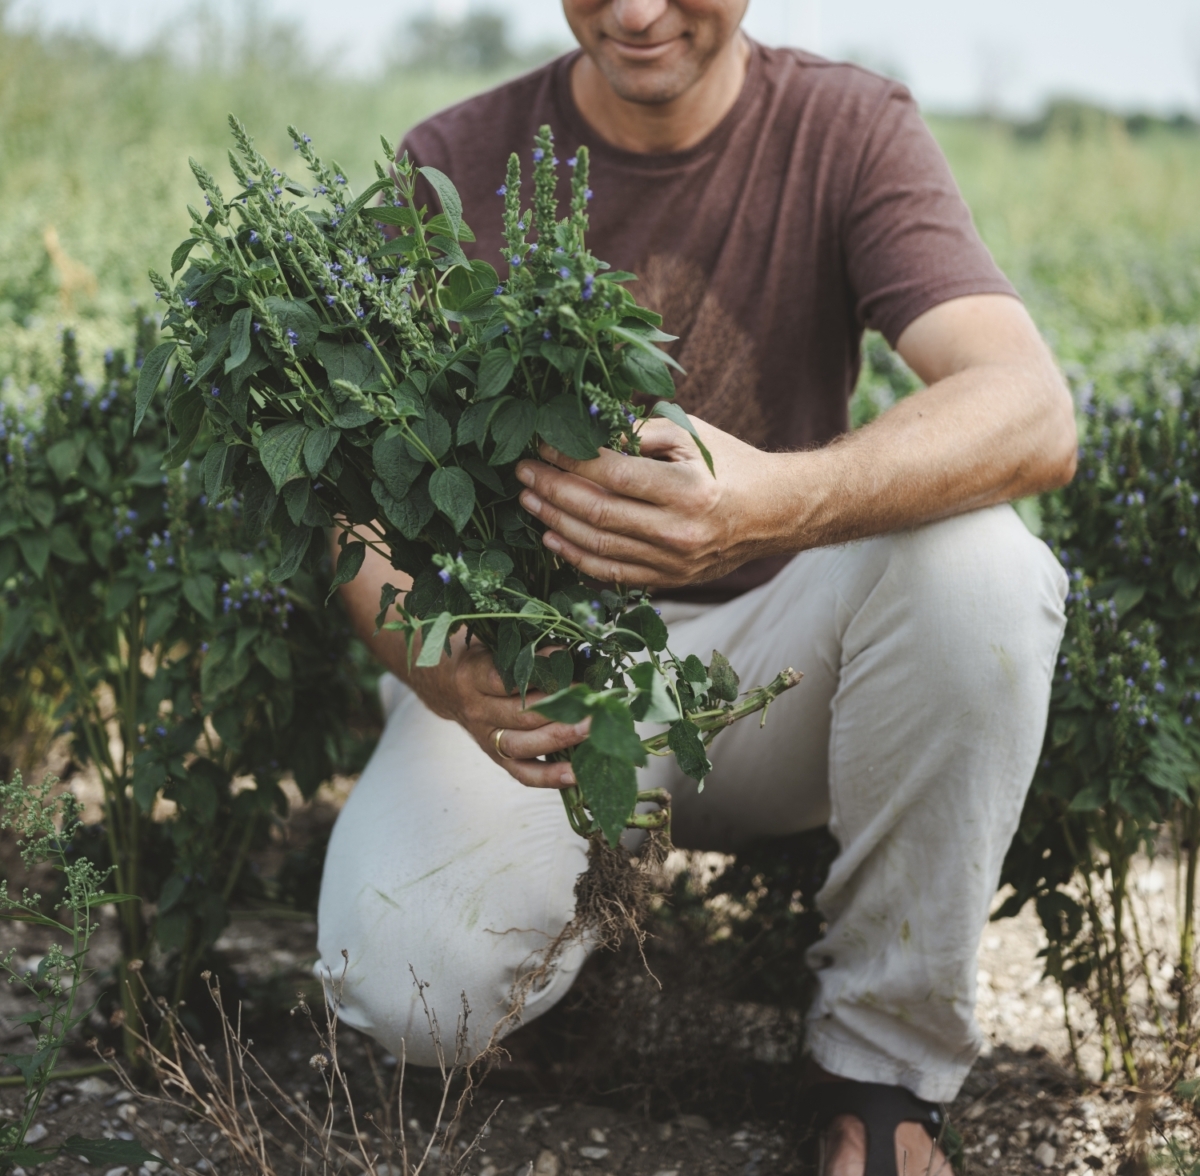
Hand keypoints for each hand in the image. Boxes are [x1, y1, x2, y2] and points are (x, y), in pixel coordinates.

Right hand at [409, 629, 588, 788]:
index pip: (505, 680)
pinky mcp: (494, 755)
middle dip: (560, 711)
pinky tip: (576, 774)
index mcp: (472, 676)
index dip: (537, 673)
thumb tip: (567, 649)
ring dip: (560, 739)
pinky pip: (521, 772)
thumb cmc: (474, 653)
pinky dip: (549, 776)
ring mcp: (485, 736)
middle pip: (521, 717)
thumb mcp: (487, 639)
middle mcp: (477, 710)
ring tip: (591, 730)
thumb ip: (519, 645)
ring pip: (523, 745)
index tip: (566, 660)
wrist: (441, 682)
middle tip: (593, 704)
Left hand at [516, 414, 778, 588]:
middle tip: (523, 471)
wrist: (773, 513)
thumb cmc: (729, 465)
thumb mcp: (690, 434)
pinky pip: (612, 574)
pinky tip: (551, 538)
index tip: (541, 444)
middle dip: (552, 489)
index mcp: (686, 490)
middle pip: (597, 512)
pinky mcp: (669, 580)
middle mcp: (678, 531)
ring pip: (597, 546)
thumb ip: (639, 432)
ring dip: (555, 522)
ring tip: (529, 500)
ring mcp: (673, 562)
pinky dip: (576, 557)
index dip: (569, 459)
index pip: (612, 473)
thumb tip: (587, 432)